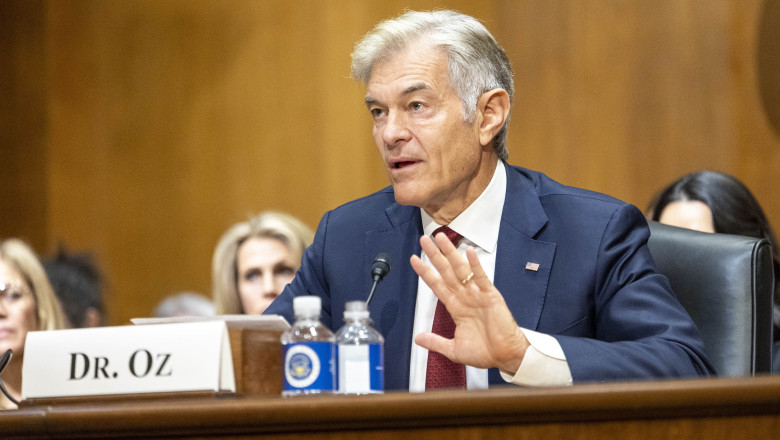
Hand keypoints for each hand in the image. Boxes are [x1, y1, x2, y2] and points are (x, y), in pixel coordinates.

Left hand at [410, 233, 529, 372]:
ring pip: (461, 270)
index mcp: (456, 307)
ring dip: (450, 254)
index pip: (437, 285)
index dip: (426, 272)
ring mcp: (477, 294)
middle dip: (435, 256)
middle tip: (424, 239)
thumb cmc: (484, 352)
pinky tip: (468, 252)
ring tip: (441, 239)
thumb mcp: (454, 349)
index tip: (415, 259)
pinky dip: (475, 265)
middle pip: (446, 272)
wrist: (506, 357)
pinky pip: (482, 277)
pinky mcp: (491, 296)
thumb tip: (418, 338)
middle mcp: (465, 297)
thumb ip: (436, 342)